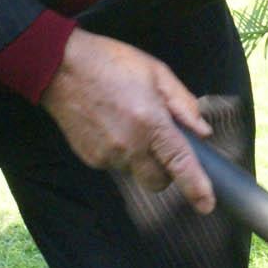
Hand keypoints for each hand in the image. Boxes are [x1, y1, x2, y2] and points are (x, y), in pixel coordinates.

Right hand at [38, 29, 215, 212]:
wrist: (61, 68)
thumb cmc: (111, 63)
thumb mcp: (157, 72)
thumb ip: (183, 104)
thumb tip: (201, 132)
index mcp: (150, 122)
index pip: (179, 163)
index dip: (196, 187)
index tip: (206, 205)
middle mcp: (129, 145)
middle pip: (158, 181)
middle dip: (166, 170)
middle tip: (161, 142)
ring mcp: (107, 155)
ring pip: (136, 172)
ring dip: (141, 157)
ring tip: (130, 122)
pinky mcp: (91, 159)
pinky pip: (116, 165)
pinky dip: (121, 152)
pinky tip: (112, 125)